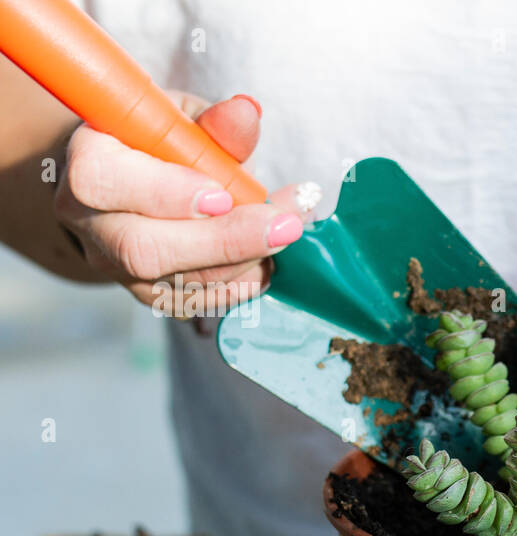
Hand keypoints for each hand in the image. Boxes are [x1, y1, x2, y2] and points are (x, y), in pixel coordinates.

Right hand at [53, 92, 315, 328]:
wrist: (136, 182)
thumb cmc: (157, 143)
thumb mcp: (183, 121)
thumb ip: (215, 125)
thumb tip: (245, 113)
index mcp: (87, 164)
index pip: (104, 182)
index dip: (165, 193)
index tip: (223, 195)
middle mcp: (91, 224)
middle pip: (144, 249)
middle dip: (224, 241)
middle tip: (284, 226)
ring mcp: (118, 267)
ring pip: (178, 283)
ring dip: (246, 260)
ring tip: (290, 230)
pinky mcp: (150, 294)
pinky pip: (200, 302)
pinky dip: (244, 281)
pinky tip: (271, 256)